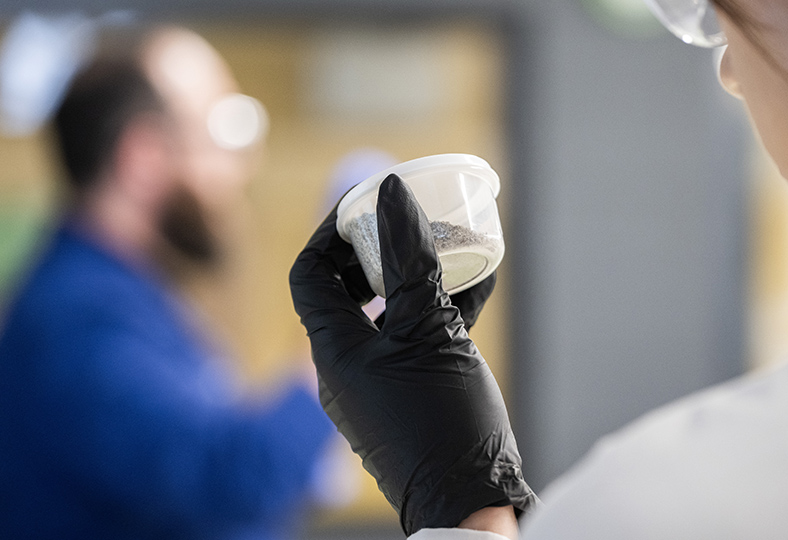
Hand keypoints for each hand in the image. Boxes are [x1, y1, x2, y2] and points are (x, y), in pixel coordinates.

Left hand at [290, 175, 537, 534]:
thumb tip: (391, 194)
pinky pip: (414, 341)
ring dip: (416, 279)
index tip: (368, 204)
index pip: (310, 273)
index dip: (332, 232)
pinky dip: (438, 311)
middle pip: (347, 291)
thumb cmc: (442, 417)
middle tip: (412, 223)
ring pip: (388, 315)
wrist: (467, 501)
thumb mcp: (429, 327)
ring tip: (453, 248)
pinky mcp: (408, 398)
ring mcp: (376, 385)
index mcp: (334, 348)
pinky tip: (477, 286)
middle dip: (379, 251)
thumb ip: (410, 259)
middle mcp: (346, 367)